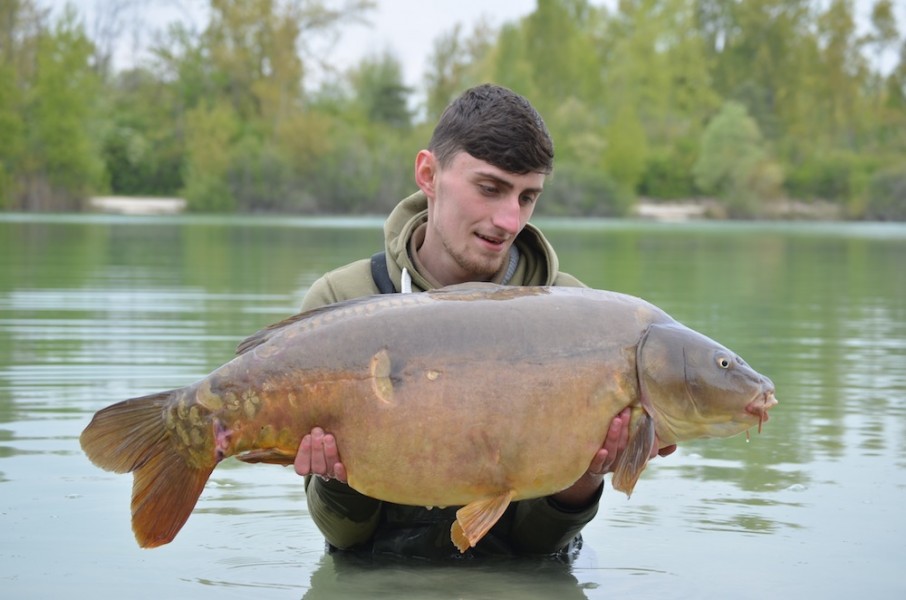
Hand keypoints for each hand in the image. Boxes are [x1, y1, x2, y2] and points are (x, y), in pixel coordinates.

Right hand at [294, 427, 347, 482]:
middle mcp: (320, 471)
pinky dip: (340, 472)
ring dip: (328, 453)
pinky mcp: (345, 474)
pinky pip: (342, 478)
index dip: (303, 453)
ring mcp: (332, 473)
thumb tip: (278, 430)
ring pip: (328, 469)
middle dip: (316, 449)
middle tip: (317, 432)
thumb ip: (296, 435)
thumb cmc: (322, 436)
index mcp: (308, 465)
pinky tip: (339, 464)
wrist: (342, 441)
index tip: (307, 436)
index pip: (301, 466)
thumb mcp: (310, 437)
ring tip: (329, 437)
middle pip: (316, 467)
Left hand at [551, 408, 676, 507]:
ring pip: (613, 453)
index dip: (652, 446)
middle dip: (628, 431)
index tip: (654, 435)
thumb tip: (675, 446)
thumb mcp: (634, 443)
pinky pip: (596, 465)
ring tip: (615, 420)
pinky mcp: (593, 467)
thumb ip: (653, 442)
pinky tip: (601, 450)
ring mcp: (607, 465)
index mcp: (634, 457)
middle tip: (626, 412)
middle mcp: (622, 462)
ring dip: (615, 437)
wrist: (590, 462)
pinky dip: (600, 458)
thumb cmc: (617, 447)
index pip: (647, 453)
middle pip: (627, 448)